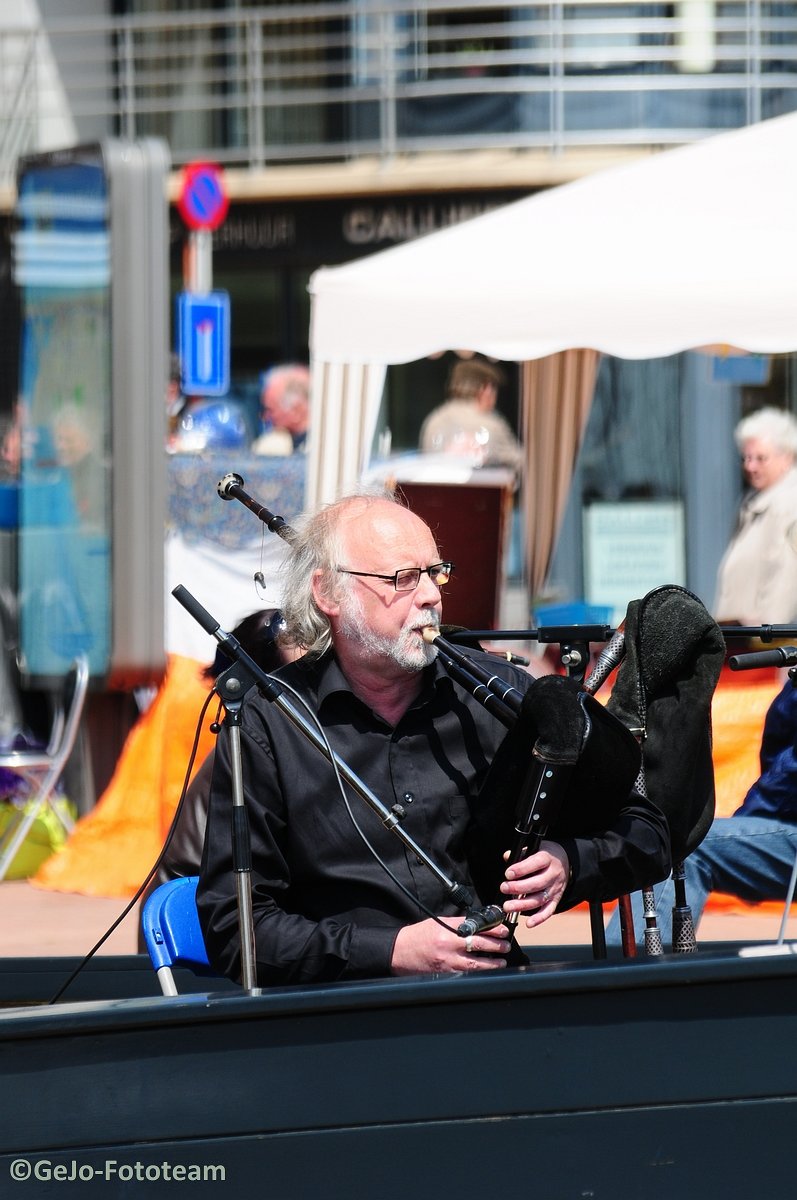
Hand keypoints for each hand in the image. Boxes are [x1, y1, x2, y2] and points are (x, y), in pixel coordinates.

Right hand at [390, 916, 510, 975]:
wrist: (399, 951)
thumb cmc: (418, 936)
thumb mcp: (437, 923)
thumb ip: (456, 924)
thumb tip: (477, 926)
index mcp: (447, 928)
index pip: (475, 926)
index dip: (492, 928)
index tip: (503, 929)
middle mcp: (448, 944)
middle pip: (479, 944)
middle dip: (496, 945)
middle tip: (506, 945)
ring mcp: (447, 961)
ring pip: (476, 963)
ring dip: (492, 962)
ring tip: (501, 960)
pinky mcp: (445, 974)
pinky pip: (467, 974)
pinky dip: (478, 973)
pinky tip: (486, 971)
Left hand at [499, 840, 569, 928]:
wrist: (565, 862)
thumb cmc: (546, 856)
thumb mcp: (536, 848)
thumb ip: (521, 854)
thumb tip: (507, 856)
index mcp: (548, 859)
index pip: (536, 863)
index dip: (521, 869)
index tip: (508, 874)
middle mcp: (553, 874)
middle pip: (537, 884)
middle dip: (518, 888)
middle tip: (504, 888)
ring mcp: (555, 888)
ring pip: (540, 899)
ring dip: (523, 905)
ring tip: (508, 906)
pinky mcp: (556, 899)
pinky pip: (549, 911)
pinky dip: (539, 918)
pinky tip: (529, 923)